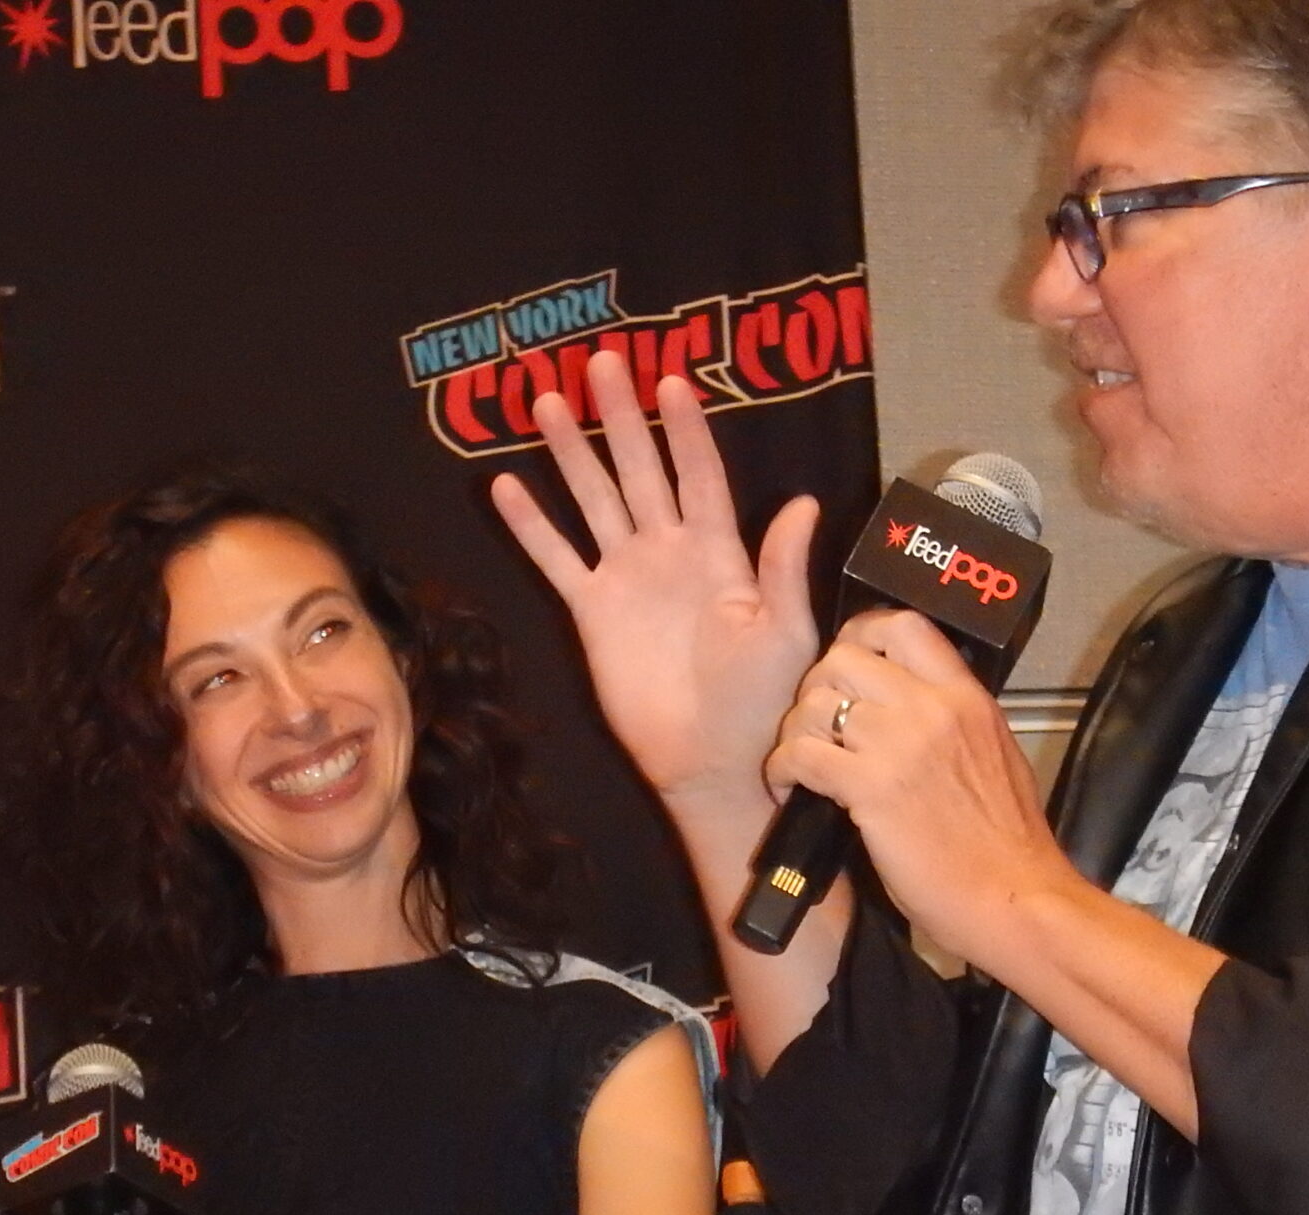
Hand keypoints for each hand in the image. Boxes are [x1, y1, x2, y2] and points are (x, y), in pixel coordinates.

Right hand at [490, 350, 822, 814]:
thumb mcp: (785, 632)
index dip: (686, 431)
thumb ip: (782, 567)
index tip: (670, 382)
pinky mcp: (591, 611)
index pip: (700, 475)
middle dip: (621, 417)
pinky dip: (532, 526)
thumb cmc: (763, 700)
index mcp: (720, 552)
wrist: (712, 760)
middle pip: (640, 470)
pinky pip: (556, 559)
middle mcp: (669, 552)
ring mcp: (626, 577)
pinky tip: (506, 486)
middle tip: (602, 361)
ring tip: (549, 402)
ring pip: (595, 500)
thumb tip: (802, 503)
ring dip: (572, 453)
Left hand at [767, 608, 1077, 966]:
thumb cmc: (1008, 846)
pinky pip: (801, 754)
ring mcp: (900, 746)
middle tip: (816, 722)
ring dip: (796, 732)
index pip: (905, 627)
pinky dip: (783, 770)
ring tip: (801, 761)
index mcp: (967, 698)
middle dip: (817, 688)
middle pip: (844, 658)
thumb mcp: (997, 757)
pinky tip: (789, 788)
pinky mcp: (869, 788)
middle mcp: (932, 709)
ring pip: (814, 703)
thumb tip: (920, 711)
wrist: (1015, 898)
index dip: (861, 636)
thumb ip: (958, 723)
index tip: (847, 663)